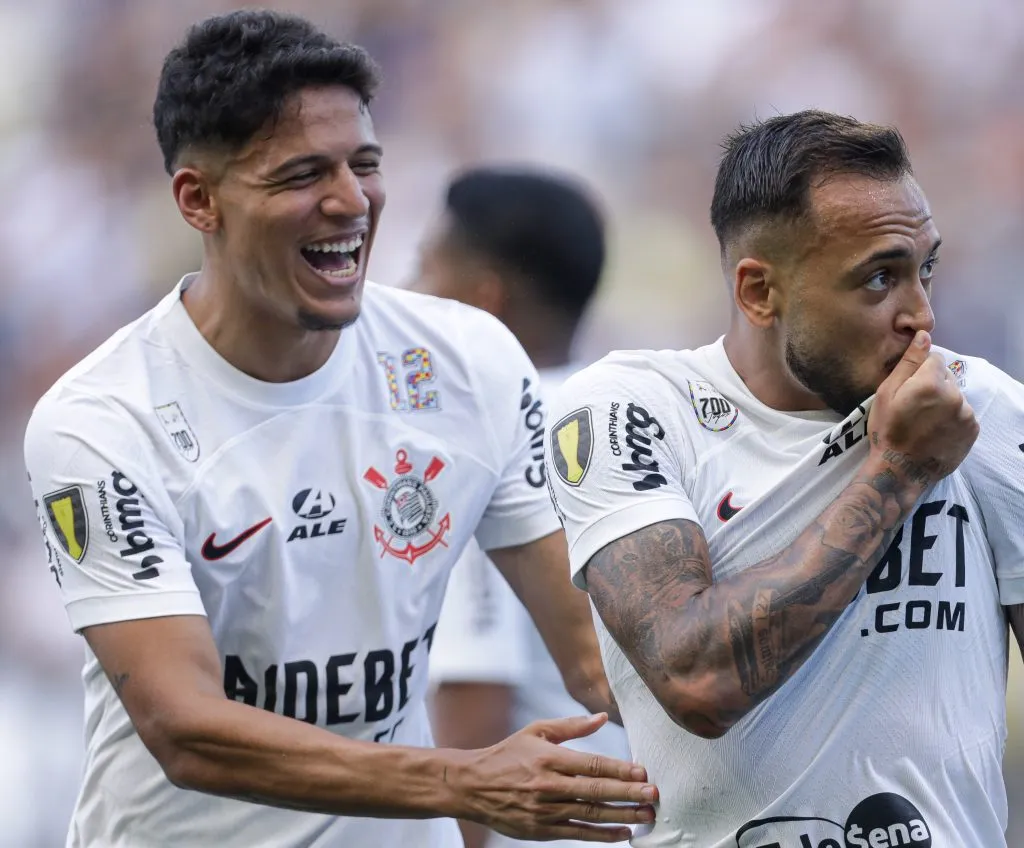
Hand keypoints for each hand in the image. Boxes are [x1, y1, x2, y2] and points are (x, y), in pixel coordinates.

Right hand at [452, 713, 656, 842]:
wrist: (472, 785)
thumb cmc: (508, 754)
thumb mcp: (536, 731)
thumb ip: (572, 726)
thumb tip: (602, 717)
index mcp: (549, 758)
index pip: (591, 764)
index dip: (619, 769)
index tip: (643, 772)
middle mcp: (548, 785)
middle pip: (595, 790)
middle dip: (628, 793)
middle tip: (654, 795)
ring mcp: (545, 810)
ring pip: (590, 814)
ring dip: (622, 816)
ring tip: (646, 816)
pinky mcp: (541, 830)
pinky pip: (577, 834)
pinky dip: (602, 836)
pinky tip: (622, 834)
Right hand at [867, 330, 978, 489]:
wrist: (900, 470)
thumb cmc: (887, 431)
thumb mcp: (886, 394)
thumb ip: (908, 363)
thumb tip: (924, 335)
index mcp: (932, 383)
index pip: (934, 359)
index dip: (919, 371)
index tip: (908, 390)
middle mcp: (955, 395)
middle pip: (946, 377)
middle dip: (933, 386)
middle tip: (914, 408)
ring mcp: (966, 414)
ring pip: (955, 396)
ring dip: (943, 403)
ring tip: (925, 422)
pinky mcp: (973, 430)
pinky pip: (963, 414)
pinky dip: (952, 418)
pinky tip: (936, 431)